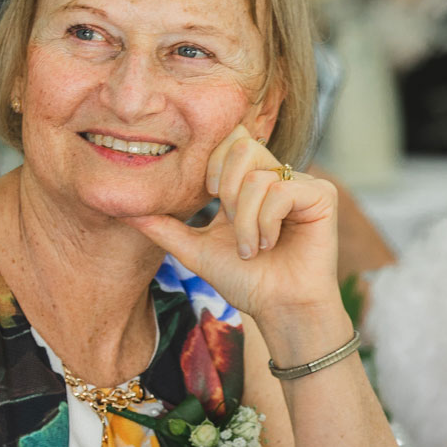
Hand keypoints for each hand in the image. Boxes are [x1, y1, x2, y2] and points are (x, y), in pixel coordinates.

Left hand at [123, 126, 339, 321]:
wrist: (278, 308)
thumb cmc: (245, 281)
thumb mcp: (195, 250)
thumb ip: (164, 227)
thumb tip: (124, 210)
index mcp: (247, 181)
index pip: (228, 138)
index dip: (213, 159)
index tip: (209, 195)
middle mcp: (274, 176)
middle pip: (242, 143)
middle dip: (226, 188)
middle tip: (228, 221)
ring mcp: (299, 183)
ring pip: (258, 175)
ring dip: (245, 220)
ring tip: (250, 249)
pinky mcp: (321, 195)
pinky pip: (281, 190)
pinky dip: (266, 222)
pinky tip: (270, 245)